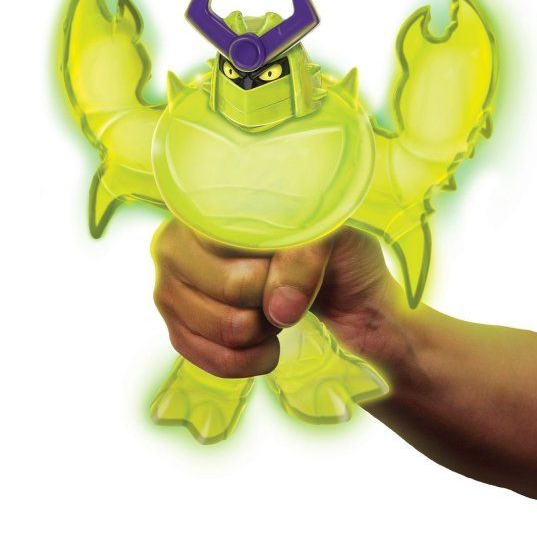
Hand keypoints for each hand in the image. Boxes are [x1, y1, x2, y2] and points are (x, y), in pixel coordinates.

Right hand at [151, 219, 404, 377]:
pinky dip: (253, 359)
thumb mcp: (326, 238)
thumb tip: (278, 310)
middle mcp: (173, 245)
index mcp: (204, 208)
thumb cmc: (323, 249)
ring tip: (272, 306)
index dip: (272, 268)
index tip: (283, 260)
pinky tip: (265, 339)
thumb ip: (302, 261)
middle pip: (233, 292)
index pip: (235, 246)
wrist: (333, 282)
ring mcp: (169, 291)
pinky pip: (216, 362)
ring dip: (265, 330)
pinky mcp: (178, 331)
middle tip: (281, 284)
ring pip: (227, 333)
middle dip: (271, 297)